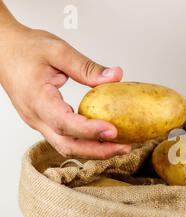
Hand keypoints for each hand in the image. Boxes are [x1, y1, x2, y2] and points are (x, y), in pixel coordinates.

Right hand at [0, 24, 130, 158]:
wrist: (3, 49)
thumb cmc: (24, 48)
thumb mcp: (57, 50)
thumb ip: (86, 67)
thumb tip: (115, 76)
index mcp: (36, 99)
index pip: (64, 123)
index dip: (90, 131)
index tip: (113, 130)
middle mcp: (36, 117)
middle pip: (67, 145)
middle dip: (98, 151)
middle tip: (125, 147)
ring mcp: (39, 122)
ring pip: (67, 147)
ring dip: (95, 151)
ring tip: (121, 146)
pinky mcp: (46, 122)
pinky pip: (67, 139)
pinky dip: (87, 143)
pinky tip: (105, 138)